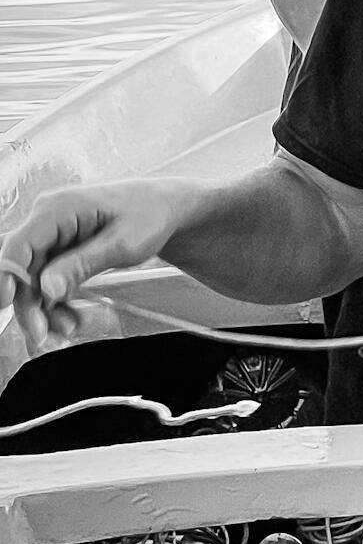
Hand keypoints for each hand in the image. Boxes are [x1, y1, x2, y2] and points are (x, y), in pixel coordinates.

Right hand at [0, 182, 182, 342]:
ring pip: (32, 279)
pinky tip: (70, 318)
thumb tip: (46, 287)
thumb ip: (81, 264)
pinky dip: (55, 302)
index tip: (7, 305)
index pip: (17, 244)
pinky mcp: (60, 249)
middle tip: (45, 335)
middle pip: (21, 268)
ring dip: (43, 308)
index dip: (6, 276)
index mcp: (59, 208)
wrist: (166, 209)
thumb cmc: (149, 215)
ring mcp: (53, 234)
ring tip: (69, 328)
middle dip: (30, 304)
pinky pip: (46, 279)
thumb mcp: (121, 243)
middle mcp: (48, 218)